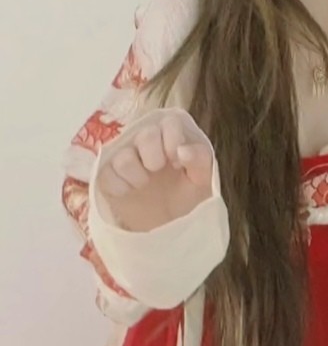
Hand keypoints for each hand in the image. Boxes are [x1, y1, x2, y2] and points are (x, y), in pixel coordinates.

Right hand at [96, 112, 213, 231]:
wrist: (170, 222)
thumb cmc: (189, 194)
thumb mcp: (203, 177)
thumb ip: (199, 158)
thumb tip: (182, 151)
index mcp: (171, 134)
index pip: (169, 122)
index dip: (173, 140)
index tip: (178, 163)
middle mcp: (146, 140)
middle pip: (145, 135)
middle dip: (155, 157)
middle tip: (158, 171)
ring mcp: (124, 156)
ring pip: (123, 157)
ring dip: (137, 175)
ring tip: (145, 184)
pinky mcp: (108, 176)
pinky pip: (106, 175)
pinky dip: (120, 187)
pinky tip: (130, 193)